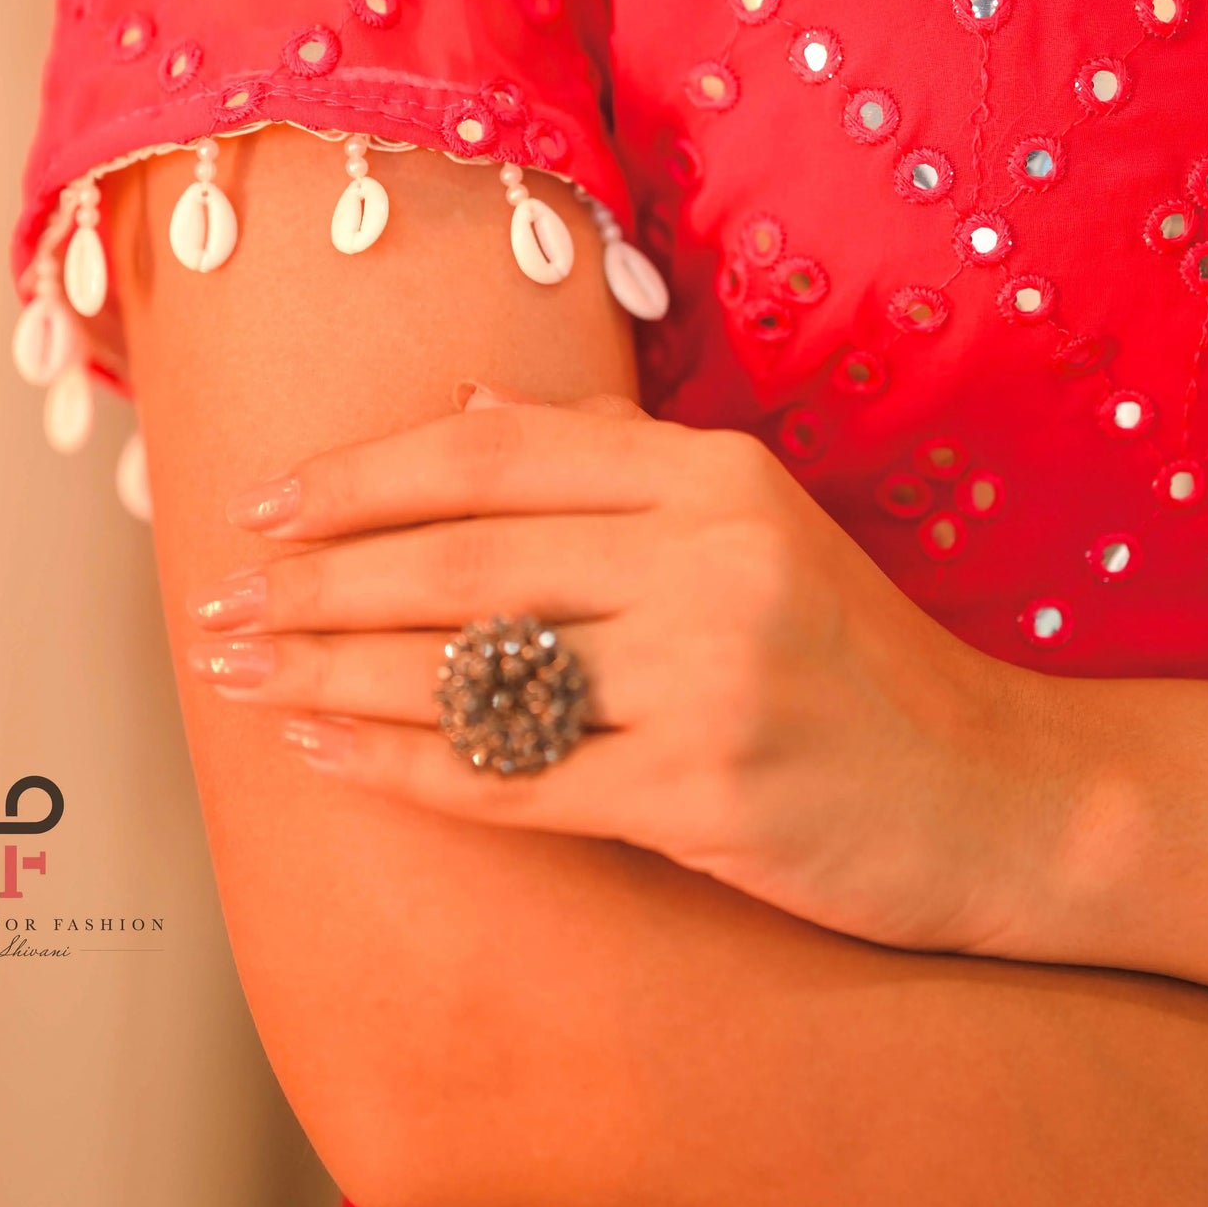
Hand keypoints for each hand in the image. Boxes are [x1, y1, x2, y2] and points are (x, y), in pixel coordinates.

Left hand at [191, 386, 1080, 959]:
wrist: (990, 794)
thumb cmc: (848, 653)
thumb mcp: (754, 521)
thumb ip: (612, 459)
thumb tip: (468, 410)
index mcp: (712, 476)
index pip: (492, 457)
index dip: (361, 477)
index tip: (264, 503)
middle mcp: (710, 560)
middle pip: (462, 561)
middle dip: (318, 580)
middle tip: (217, 602)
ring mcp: (711, 679)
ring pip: (470, 671)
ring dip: (332, 673)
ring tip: (238, 675)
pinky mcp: (707, 796)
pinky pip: (513, 781)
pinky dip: (400, 770)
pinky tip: (323, 755)